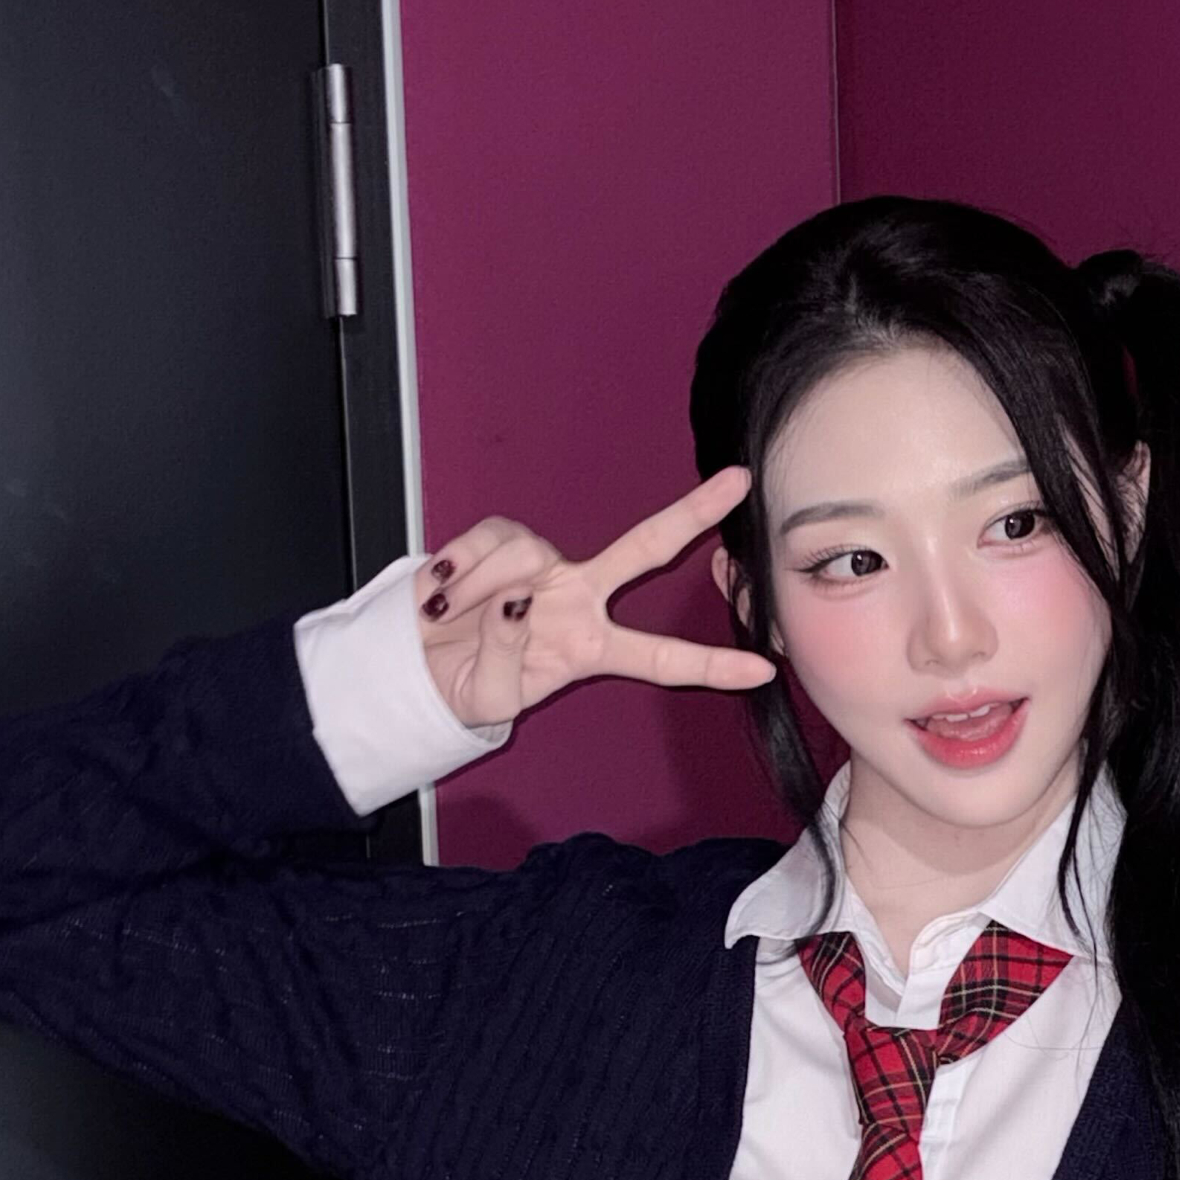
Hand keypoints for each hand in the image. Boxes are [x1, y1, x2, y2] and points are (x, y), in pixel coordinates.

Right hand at [413, 465, 776, 730]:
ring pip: (533, 554)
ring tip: (451, 615)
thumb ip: (510, 654)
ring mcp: (545, 567)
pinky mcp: (502, 543)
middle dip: (693, 514)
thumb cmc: (467, 686)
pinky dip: (464, 566)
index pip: (660, 658)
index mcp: (591, 648)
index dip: (711, 665)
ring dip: (486, 586)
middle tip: (739, 482)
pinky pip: (493, 542)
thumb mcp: (493, 697)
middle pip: (645, 549)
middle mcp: (580, 599)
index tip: (763, 670)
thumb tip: (519, 601)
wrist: (416, 667)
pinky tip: (444, 592)